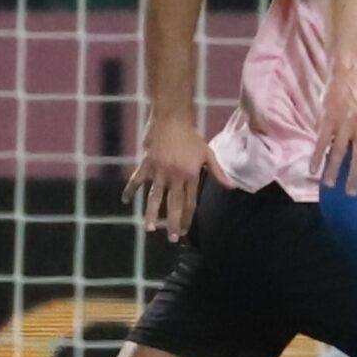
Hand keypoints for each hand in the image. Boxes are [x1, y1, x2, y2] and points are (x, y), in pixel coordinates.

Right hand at [125, 118, 223, 242]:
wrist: (172, 119)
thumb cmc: (191, 136)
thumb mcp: (207, 153)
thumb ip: (218, 172)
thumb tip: (232, 187)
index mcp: (191, 176)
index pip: (190, 203)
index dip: (187, 218)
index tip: (183, 231)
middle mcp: (175, 176)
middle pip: (173, 204)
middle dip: (172, 223)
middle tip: (170, 238)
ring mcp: (159, 171)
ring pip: (154, 197)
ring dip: (151, 214)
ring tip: (148, 229)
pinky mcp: (146, 164)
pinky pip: (137, 180)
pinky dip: (130, 190)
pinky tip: (125, 201)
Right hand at [314, 65, 356, 195]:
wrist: (346, 78)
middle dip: (355, 176)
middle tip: (351, 193)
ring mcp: (345, 122)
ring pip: (339, 151)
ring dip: (333, 170)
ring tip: (330, 184)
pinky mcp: (328, 119)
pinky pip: (322, 142)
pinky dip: (317, 157)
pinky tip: (313, 169)